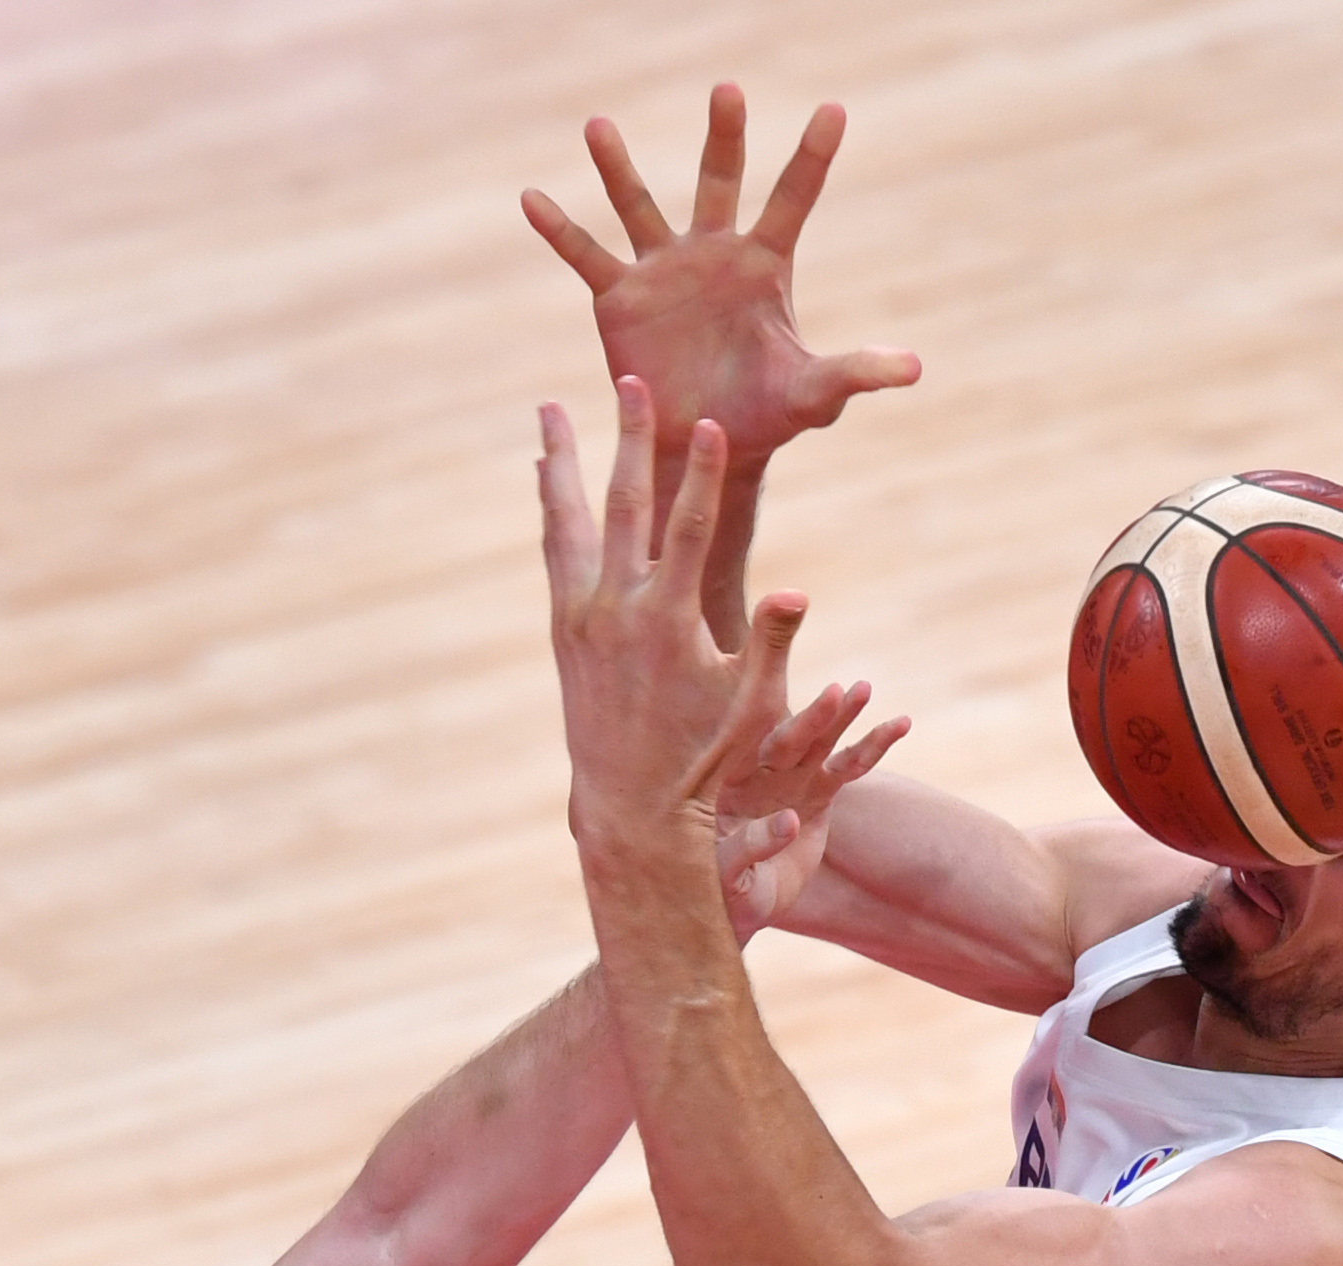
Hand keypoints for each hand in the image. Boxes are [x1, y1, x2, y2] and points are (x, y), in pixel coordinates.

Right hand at [523, 83, 919, 472]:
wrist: (702, 447)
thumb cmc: (766, 418)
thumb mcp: (814, 395)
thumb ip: (855, 373)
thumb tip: (914, 369)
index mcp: (764, 267)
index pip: (792, 201)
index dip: (812, 157)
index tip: (835, 109)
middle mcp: (713, 254)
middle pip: (718, 183)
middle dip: (724, 138)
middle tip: (727, 89)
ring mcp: (663, 271)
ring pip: (639, 207)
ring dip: (618, 168)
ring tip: (597, 125)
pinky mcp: (619, 300)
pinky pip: (586, 257)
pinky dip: (559, 230)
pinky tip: (531, 198)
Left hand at [540, 380, 874, 865]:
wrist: (630, 806)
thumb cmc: (702, 758)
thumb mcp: (749, 706)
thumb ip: (768, 643)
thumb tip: (795, 593)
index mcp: (667, 623)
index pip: (690, 529)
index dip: (702, 472)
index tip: (708, 421)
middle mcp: (613, 612)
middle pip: (623, 506)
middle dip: (628, 439)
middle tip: (629, 381)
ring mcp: (579, 618)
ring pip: (568, 521)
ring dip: (562, 462)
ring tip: (551, 411)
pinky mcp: (562, 630)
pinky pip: (555, 551)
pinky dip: (552, 507)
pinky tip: (547, 478)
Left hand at [717, 680, 911, 934]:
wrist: (738, 903)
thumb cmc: (717, 888)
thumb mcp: (724, 872)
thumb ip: (749, 846)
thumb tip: (791, 821)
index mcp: (723, 781)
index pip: (742, 745)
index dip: (763, 722)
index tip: (780, 704)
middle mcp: (757, 772)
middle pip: (786, 738)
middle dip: (812, 717)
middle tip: (836, 692)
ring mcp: (789, 779)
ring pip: (820, 743)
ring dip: (842, 717)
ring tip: (863, 688)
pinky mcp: (818, 794)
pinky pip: (849, 766)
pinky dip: (873, 746)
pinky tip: (902, 723)